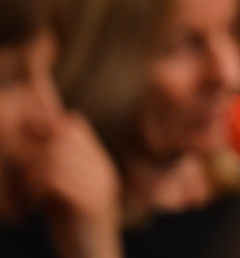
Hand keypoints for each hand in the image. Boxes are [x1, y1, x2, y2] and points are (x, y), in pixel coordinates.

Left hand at [24, 113, 121, 257]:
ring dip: (31, 171)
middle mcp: (103, 169)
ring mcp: (99, 185)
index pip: (74, 124)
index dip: (46, 131)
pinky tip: (32, 205)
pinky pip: (56, 179)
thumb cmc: (74, 231)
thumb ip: (58, 169)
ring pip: (56, 155)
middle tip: (20, 175)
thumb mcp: (66, 194)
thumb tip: (34, 144)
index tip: (26, 155)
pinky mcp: (90, 203)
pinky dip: (35, 189)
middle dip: (33, 150)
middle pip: (63, 135)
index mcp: (100, 164)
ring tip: (24, 191)